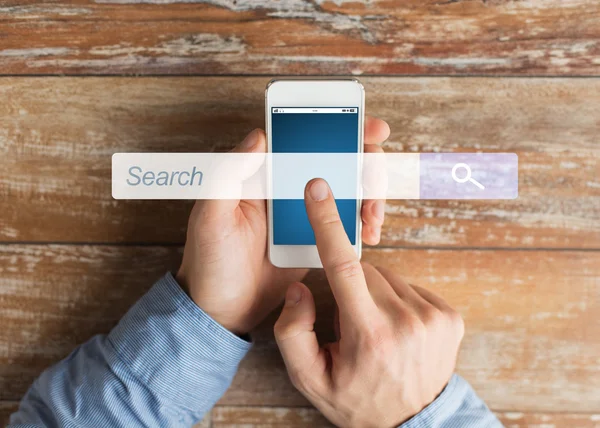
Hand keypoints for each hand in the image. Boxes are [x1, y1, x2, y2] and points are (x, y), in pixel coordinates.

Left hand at [176, 117, 389, 334]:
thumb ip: (229, 175)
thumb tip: (258, 137)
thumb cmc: (209, 262)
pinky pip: (346, 221)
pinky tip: (368, 233)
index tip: (368, 128)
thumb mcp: (210, 217)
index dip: (338, 126)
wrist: (223, 311)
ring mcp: (305, 213)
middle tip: (376, 176)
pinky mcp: (316, 238)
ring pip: (348, 188)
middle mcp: (287, 187)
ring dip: (370, 195)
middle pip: (336, 159)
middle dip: (366, 161)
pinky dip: (364, 222)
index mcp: (261, 174)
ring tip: (372, 218)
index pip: (302, 138)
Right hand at [274, 179, 464, 427]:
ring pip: (387, 276)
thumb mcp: (310, 378)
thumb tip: (302, 286)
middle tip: (350, 323)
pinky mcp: (450, 315)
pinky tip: (395, 327)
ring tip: (375, 329)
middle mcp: (407, 320)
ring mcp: (434, 317)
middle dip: (350, 287)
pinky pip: (410, 286)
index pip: (344, 267)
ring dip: (373, 293)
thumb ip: (293, 332)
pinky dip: (396, 299)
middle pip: (364, 270)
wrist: (413, 423)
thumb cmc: (357, 400)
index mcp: (370, 334)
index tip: (318, 189)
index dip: (328, 223)